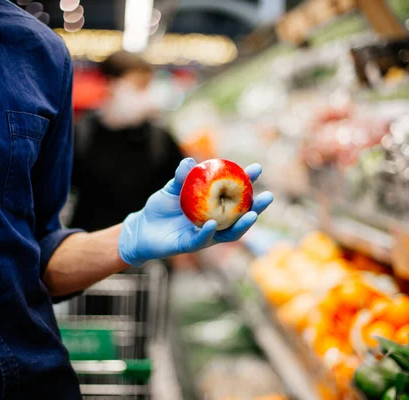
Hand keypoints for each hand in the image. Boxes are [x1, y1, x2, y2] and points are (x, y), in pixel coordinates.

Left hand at [118, 158, 273, 265]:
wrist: (141, 229)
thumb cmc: (159, 208)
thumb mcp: (171, 189)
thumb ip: (181, 178)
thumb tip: (191, 162)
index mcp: (213, 206)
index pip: (234, 195)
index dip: (247, 183)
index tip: (257, 169)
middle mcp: (214, 222)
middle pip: (240, 216)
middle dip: (256, 207)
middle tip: (268, 196)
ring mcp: (204, 235)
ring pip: (229, 233)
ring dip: (242, 225)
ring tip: (252, 214)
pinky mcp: (189, 245)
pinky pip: (202, 240)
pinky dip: (208, 232)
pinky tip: (213, 223)